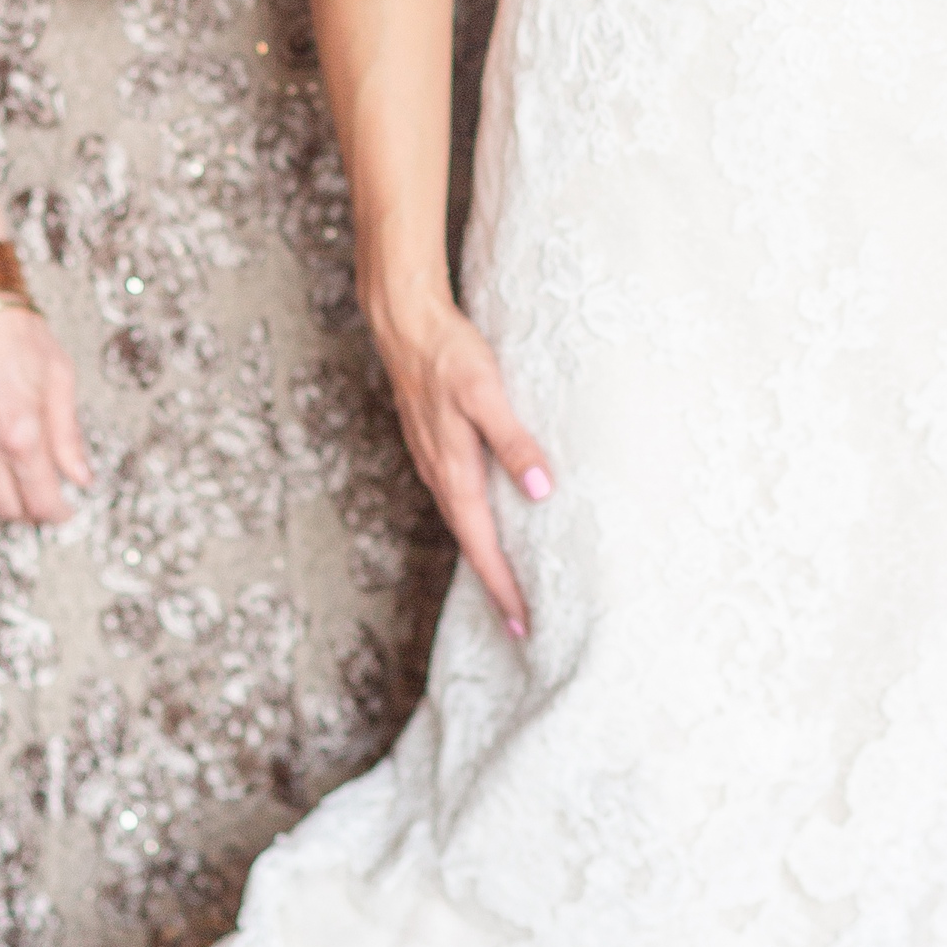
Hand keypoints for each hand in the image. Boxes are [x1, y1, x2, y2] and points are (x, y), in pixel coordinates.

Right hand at [0, 305, 91, 523]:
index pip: (40, 501)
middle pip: (6, 509)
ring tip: (24, 480)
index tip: (67, 509)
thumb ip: (68, 436)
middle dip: (30, 512)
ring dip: (3, 497)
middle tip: (47, 500)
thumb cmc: (15, 332)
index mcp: (20, 434)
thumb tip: (81, 477)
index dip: (57, 513)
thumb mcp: (59, 377)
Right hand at [371, 291, 551, 635]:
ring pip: (464, 523)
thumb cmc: (448, 355)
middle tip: (522, 624)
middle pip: (472, 544)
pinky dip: (477, 525)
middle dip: (496, 585)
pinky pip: (459, 500)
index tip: (523, 622)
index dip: (504, 585)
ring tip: (509, 584)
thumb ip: (513, 442)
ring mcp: (434, 461)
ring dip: (486, 557)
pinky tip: (491, 521)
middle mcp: (441, 475)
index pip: (483, 545)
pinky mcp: (435, 445)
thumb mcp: (486, 394)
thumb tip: (541, 492)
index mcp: (454, 472)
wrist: (404, 322)